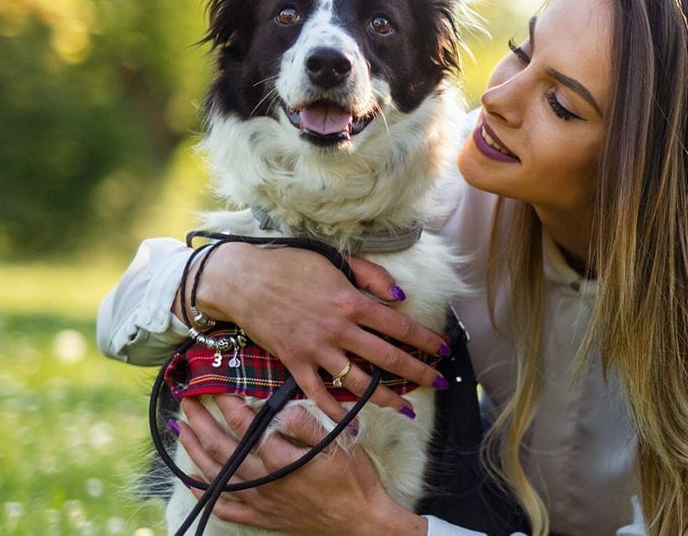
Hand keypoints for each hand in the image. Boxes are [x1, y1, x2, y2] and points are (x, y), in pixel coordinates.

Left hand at [174, 395, 426, 534]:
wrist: (360, 520)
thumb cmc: (353, 480)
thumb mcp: (338, 445)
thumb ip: (306, 425)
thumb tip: (281, 407)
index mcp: (281, 458)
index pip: (245, 424)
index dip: (228, 403)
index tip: (216, 385)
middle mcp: (263, 480)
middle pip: (222, 446)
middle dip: (201, 421)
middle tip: (187, 401)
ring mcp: (259, 500)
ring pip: (216, 474)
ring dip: (194, 450)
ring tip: (182, 430)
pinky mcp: (261, 517)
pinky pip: (225, 508)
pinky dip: (206, 495)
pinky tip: (194, 481)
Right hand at [188, 244, 448, 421]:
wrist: (242, 278)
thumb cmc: (291, 264)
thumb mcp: (337, 260)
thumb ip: (372, 276)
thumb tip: (401, 298)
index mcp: (352, 302)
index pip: (400, 326)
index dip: (426, 340)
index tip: (445, 350)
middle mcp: (339, 329)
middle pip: (387, 357)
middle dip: (418, 373)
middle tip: (440, 383)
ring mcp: (316, 349)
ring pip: (358, 382)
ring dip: (385, 398)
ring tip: (406, 408)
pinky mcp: (294, 362)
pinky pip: (317, 394)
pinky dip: (334, 413)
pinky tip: (351, 426)